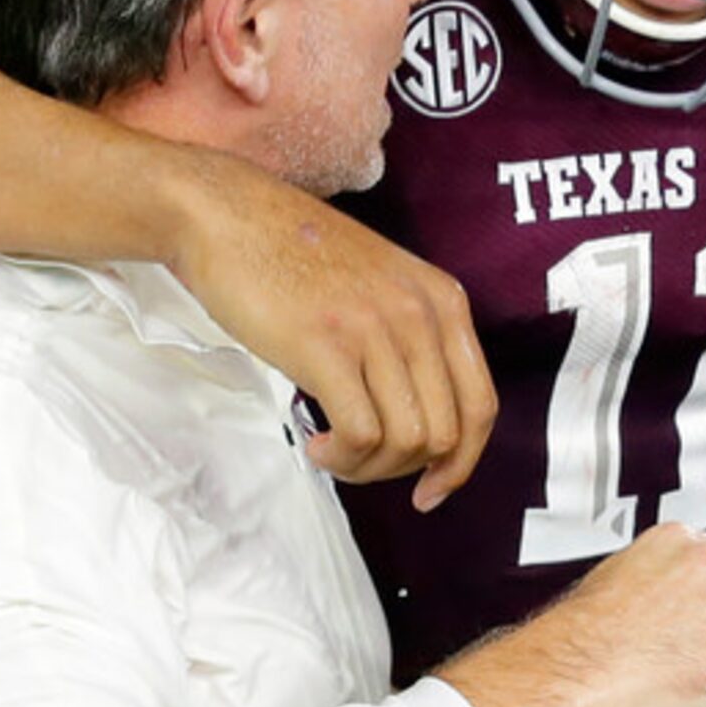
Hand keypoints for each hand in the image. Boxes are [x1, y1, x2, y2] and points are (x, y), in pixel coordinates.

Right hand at [169, 171, 495, 510]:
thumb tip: (418, 424)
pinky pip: (361, 434)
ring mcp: (375, 329)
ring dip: (368, 467)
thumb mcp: (379, 285)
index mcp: (443, 300)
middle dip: (402, 469)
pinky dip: (341, 457)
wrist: (224, 215)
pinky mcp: (326, 347)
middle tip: (358, 463)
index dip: (462, 463)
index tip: (429, 491)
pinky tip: (316, 442)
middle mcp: (420, 314)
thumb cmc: (290, 255)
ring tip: (332, 452)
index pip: (481, 405)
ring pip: (406, 441)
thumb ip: (408, 338)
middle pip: (446, 434)